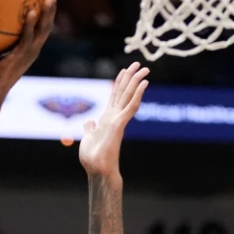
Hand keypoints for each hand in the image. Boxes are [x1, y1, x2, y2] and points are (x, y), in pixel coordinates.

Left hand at [0, 0, 56, 96]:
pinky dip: (30, 25)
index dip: (46, 18)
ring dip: (46, 15)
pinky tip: (30, 13)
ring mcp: (28, 54)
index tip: (46, 2)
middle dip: (51, 12)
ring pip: (42, 31)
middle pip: (46, 28)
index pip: (41, 32)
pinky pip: (27, 38)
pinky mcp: (20, 56)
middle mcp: (32, 51)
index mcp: (29, 50)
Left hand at [79, 62, 148, 176]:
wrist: (97, 169)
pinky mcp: (120, 124)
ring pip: (129, 96)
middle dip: (131, 78)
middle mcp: (115, 117)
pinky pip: (131, 106)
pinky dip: (137, 94)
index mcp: (108, 119)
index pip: (115, 97)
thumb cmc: (93, 158)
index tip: (124, 71)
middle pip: (124, 93)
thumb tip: (89, 121)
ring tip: (144, 69)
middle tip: (138, 64)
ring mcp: (119, 120)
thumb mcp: (88, 138)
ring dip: (137, 82)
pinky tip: (144, 83)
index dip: (119, 83)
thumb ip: (90, 128)